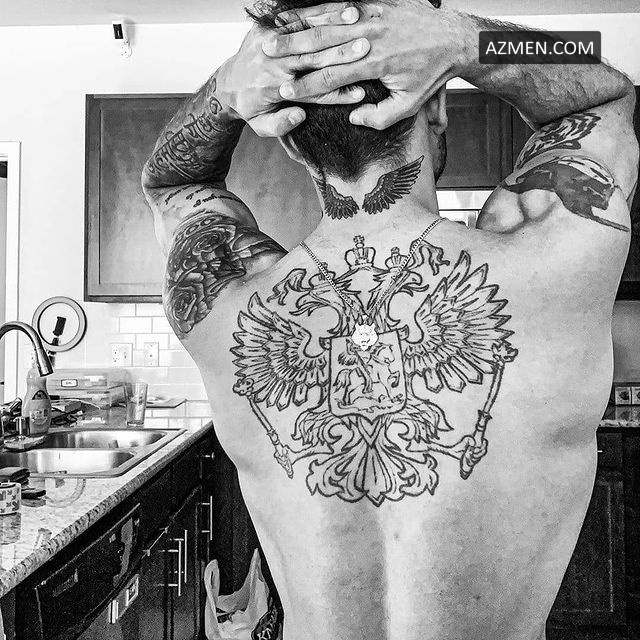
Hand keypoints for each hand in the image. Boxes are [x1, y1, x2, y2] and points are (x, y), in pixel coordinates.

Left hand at [216, 19, 370, 136]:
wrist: (227, 84)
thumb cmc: (249, 107)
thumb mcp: (261, 126)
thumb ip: (280, 125)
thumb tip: (300, 115)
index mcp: (273, 88)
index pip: (312, 91)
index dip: (337, 94)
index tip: (360, 93)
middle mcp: (272, 63)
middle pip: (313, 58)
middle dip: (341, 54)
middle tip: (366, 50)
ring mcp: (269, 42)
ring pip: (307, 34)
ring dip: (333, 27)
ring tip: (357, 23)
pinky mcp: (267, 28)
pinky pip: (295, 19)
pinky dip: (318, 15)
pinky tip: (340, 12)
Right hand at [267, 1, 470, 128]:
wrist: (456, 38)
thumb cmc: (432, 73)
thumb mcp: (410, 104)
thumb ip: (380, 116)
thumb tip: (353, 117)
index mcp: (375, 63)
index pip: (330, 75)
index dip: (305, 86)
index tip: (283, 93)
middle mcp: (371, 35)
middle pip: (322, 42)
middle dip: (291, 49)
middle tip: (265, 54)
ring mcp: (374, 15)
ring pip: (328, 19)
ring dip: (299, 26)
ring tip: (274, 29)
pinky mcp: (378, 2)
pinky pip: (342, 4)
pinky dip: (319, 8)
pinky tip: (301, 11)